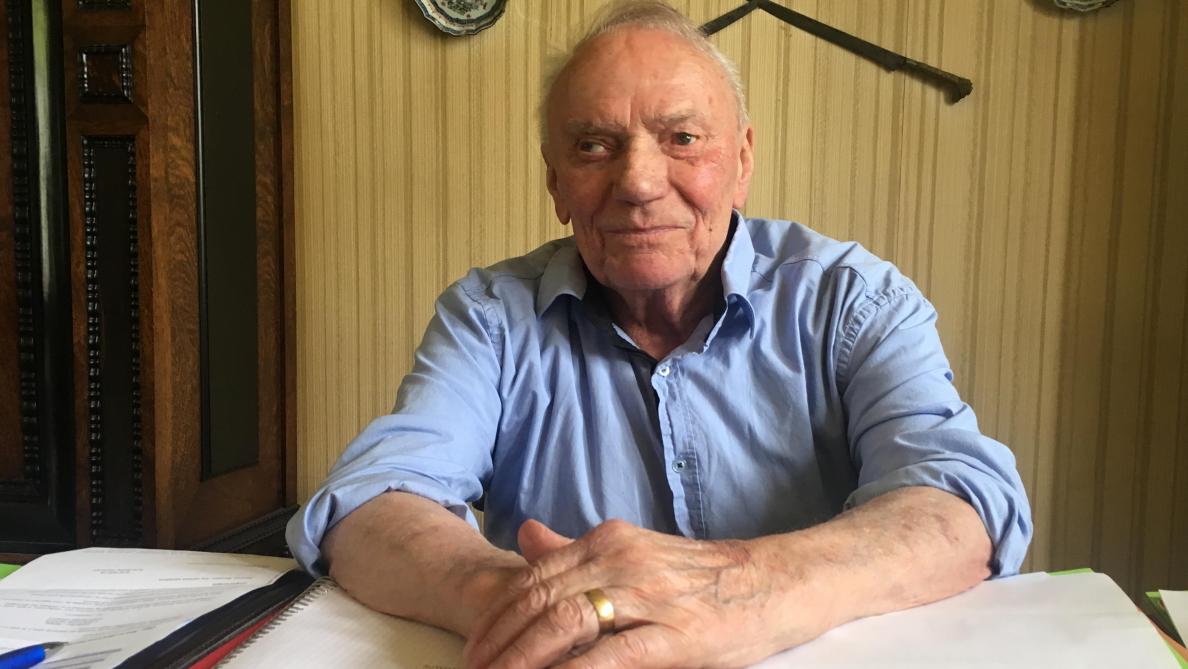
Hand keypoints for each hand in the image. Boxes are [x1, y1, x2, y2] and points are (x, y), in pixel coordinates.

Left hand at [462, 519, 821, 668]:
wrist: (772, 583)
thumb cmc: (699, 577)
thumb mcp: (635, 552)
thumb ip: (576, 549)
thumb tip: (527, 535)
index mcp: (608, 540)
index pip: (534, 578)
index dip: (497, 617)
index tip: (474, 648)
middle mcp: (621, 560)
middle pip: (538, 602)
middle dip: (499, 643)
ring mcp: (647, 596)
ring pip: (564, 626)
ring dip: (523, 660)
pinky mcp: (674, 634)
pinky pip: (611, 657)